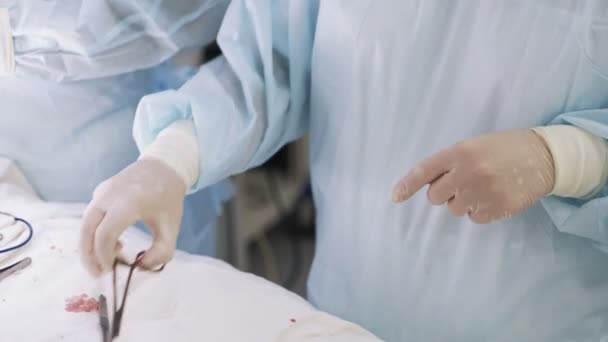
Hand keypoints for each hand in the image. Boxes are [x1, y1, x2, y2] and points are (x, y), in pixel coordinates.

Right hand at [80, 158, 186, 275]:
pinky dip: (94, 232)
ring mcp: (101, 191)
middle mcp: (108, 195)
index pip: (104, 234)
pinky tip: (113, 241)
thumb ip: (161, 252)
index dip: (103, 256)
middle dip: (88, 255)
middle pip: (86, 229)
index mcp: (128, 202)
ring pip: (85, 223)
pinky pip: (90, 215)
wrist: (163, 167)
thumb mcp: (171, 228)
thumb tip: (139, 267)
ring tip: (110, 258)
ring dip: (91, 245)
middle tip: (98, 273)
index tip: (111, 270)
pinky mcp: (99, 191)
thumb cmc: (168, 198)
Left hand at [392, 130, 554, 222]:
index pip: (425, 170)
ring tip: (482, 186)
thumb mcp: (473, 145)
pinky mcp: (497, 208)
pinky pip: (473, 218)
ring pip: (454, 209)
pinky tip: (493, 196)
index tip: (394, 197)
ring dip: (462, 201)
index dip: (407, 185)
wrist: (543, 157)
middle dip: (443, 192)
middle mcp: (468, 172)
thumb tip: (427, 185)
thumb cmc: (502, 148)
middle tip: (462, 182)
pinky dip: (479, 210)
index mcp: (460, 152)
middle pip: (436, 196)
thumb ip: (450, 162)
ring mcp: (483, 192)